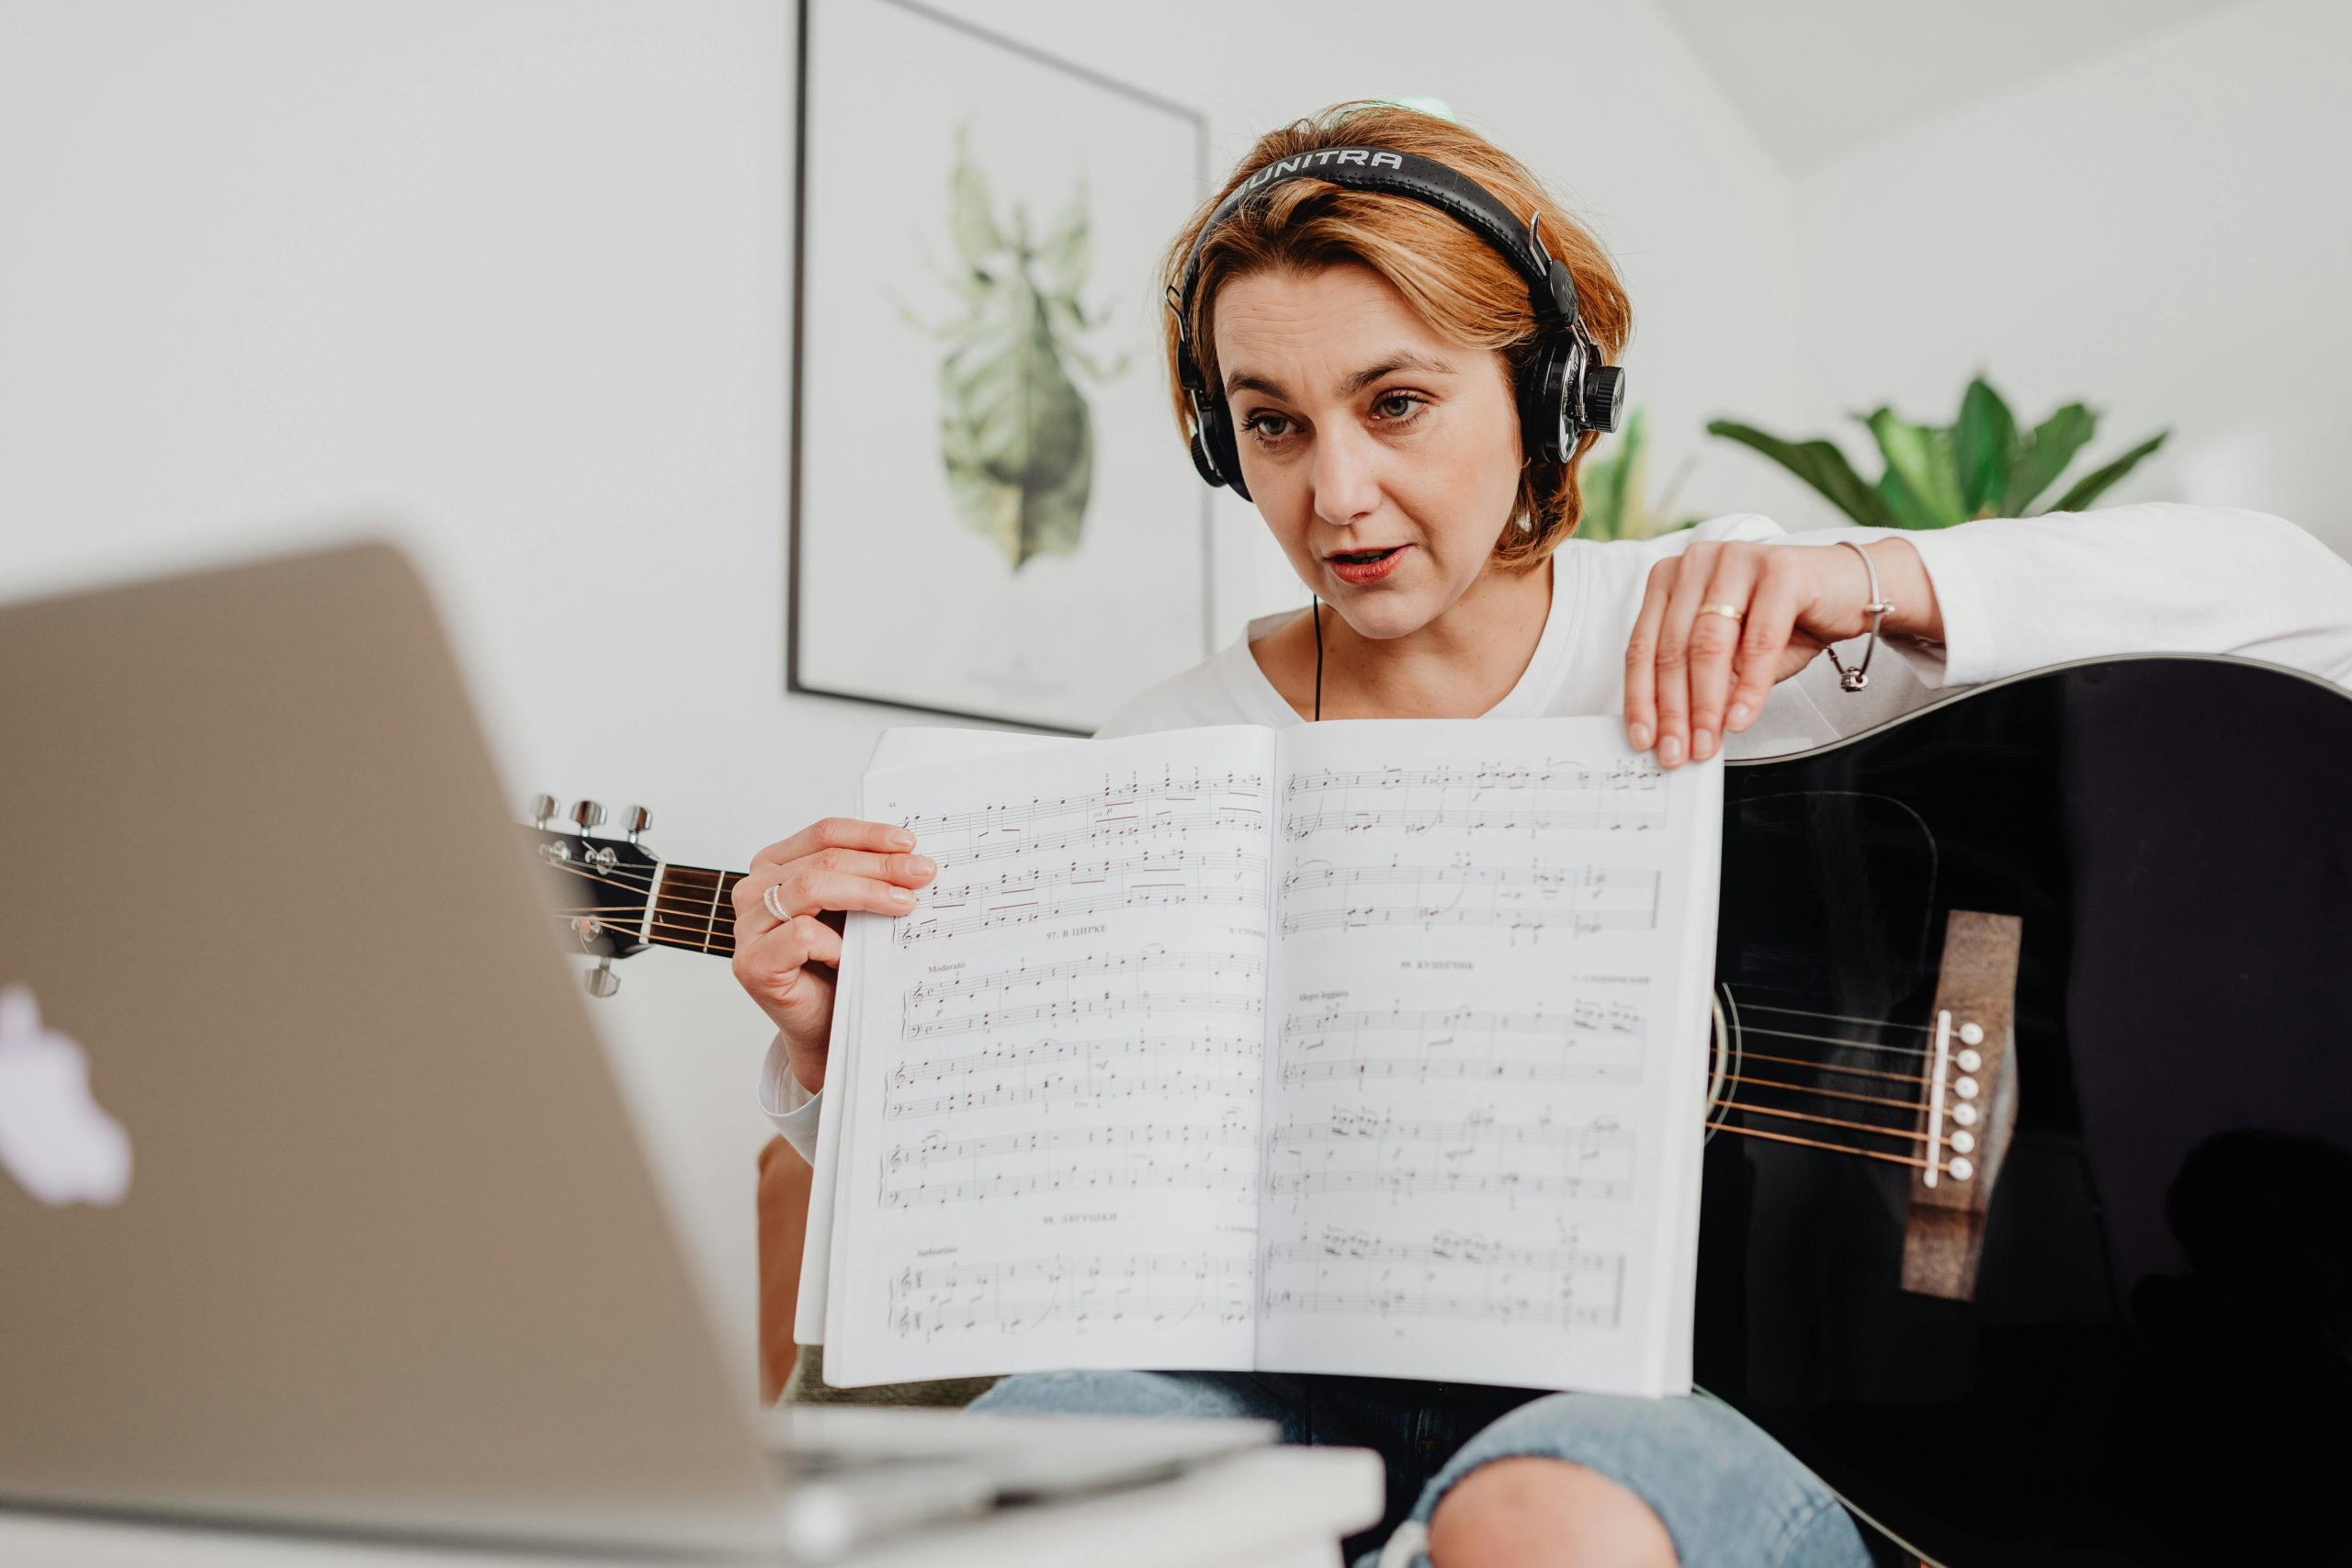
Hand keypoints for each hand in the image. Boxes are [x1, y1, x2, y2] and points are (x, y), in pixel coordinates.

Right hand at [730, 817, 935, 1093]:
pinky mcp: (751, 963)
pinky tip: (851, 956)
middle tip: (921, 874)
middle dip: (880, 865)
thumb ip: (866, 878)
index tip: (909, 844)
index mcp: (774, 865)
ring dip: (867, 894)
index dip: (869, 835)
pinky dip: (835, 942)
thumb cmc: (838, 966)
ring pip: (812, 888)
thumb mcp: (854, 911)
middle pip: (823, 860)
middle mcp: (754, 890)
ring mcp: (747, 928)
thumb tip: (912, 856)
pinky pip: (801, 935)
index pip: (823, 834)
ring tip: (904, 905)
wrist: (826, 1026)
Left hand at [1623, 537, 1937, 767]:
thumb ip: (1703, 682)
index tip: (1644, 738)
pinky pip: (1758, 641)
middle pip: (1673, 649)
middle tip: (1678, 751)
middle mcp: (1698, 561)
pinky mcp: (1781, 570)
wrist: (1850, 591)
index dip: (1641, 699)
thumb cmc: (1786, 619)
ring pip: (1709, 646)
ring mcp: (1737, 560)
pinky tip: (1740, 718)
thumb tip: (1676, 730)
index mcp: (1673, 577)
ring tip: (1707, 742)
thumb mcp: (1733, 656)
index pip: (1643, 646)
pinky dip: (1749, 687)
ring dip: (1706, 705)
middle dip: (1674, 710)